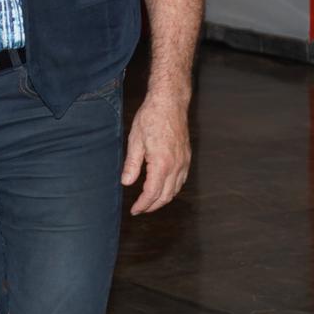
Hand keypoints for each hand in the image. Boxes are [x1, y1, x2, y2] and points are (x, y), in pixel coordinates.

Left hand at [121, 93, 190, 213]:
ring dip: (163, 199)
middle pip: (165, 195)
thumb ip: (132, 164)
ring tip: (149, 203)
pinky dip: (172, 189)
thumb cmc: (151, 118)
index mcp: (162, 164)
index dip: (143, 205)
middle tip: (140, 210)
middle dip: (152, 206)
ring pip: (175, 190)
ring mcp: (184, 162)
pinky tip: (163, 188)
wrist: (170, 103)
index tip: (134, 210)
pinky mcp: (187, 157)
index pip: (152, 193)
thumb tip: (126, 182)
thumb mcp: (135, 140)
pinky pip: (181, 180)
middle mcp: (176, 166)